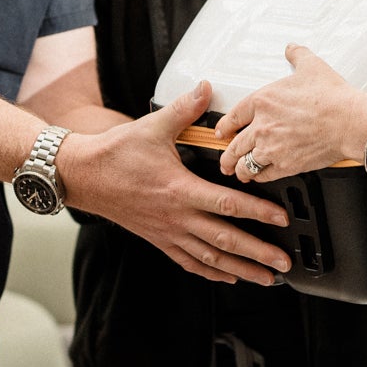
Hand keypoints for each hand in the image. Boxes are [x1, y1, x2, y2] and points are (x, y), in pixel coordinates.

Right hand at [64, 81, 292, 284]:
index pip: (227, 204)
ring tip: (265, 278)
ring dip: (241, 270)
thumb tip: (206, 88)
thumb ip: (185, 110)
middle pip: (225, 240)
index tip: (282, 220)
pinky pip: (189, 262)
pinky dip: (211, 272)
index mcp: (179, 189)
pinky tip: (228, 277)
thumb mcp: (152, 127)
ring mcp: (168, 232)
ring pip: (210, 258)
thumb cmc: (115, 154)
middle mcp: (176, 216)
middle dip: (258, 253)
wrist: (82, 176)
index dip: (258, 213)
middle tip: (284, 263)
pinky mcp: (159, 239)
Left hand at [213, 45, 365, 183]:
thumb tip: (292, 50)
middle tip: (225, 159)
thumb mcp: (311, 66)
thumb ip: (297, 56)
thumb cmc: (332, 97)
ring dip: (239, 169)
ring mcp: (272, 148)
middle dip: (227, 155)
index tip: (222, 132)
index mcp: (262, 101)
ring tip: (238, 171)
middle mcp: (262, 126)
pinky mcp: (285, 165)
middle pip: (235, 145)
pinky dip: (258, 177)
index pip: (233, 116)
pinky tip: (258, 176)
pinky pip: (263, 175)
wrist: (349, 122)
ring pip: (245, 163)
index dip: (224, 126)